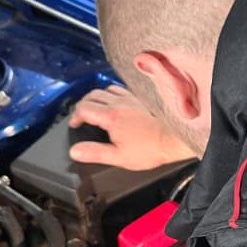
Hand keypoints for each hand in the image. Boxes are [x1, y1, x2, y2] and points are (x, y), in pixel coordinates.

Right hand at [68, 85, 192, 169]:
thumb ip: (94, 153)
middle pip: (92, 95)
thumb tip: (75, 151)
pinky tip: (114, 103)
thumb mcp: (118, 157)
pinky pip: (120, 89)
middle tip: (81, 117)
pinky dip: (111, 94)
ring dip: (96, 97)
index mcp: (111, 116)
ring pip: (105, 89)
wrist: (172, 140)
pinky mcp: (140, 98)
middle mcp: (120, 103)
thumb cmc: (149, 149)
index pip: (83, 108)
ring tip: (94, 109)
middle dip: (82, 105)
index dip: (75, 117)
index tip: (74, 124)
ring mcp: (131, 98)